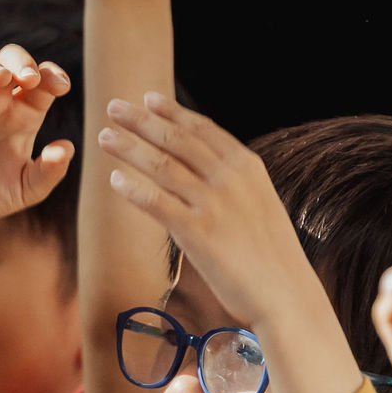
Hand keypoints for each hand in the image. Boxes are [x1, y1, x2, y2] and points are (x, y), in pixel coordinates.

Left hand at [97, 94, 312, 330]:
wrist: (287, 294)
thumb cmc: (273, 257)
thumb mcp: (261, 205)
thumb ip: (234, 185)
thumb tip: (204, 174)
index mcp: (248, 167)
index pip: (203, 129)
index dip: (173, 112)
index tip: (149, 98)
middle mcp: (230, 178)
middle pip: (177, 140)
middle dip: (142, 121)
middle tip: (114, 107)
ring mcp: (214, 204)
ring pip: (162, 165)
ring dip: (129, 148)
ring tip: (104, 136)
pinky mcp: (198, 233)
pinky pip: (157, 203)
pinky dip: (133, 188)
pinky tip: (115, 179)